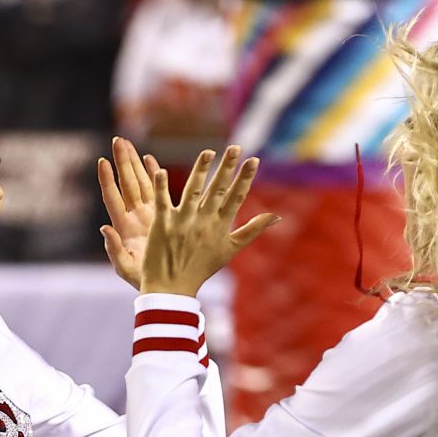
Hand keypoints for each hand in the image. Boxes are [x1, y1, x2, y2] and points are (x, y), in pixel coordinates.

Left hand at [98, 137, 161, 288]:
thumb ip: (114, 250)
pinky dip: (152, 174)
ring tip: (127, 143)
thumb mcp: (126, 268)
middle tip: (117, 140)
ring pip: (139, 182)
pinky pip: (155, 189)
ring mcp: (147, 214)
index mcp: (124, 227)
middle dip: (121, 162)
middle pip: (126, 184)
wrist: (163, 284)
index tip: (102, 161)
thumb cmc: (142, 281)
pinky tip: (148, 158)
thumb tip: (104, 228)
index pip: (113, 198)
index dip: (107, 180)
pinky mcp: (161, 215)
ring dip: (133, 163)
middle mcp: (133, 216)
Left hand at [141, 145, 277, 296]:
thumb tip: (276, 216)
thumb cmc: (202, 269)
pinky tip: (160, 170)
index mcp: (220, 227)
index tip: (253, 160)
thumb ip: (252, 230)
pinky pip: (162, 202)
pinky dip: (161, 187)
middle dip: (227, 168)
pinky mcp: (162, 225)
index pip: (236, 198)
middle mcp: (203, 222)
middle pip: (218, 190)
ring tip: (208, 152)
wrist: (172, 288)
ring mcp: (182, 222)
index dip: (245, 179)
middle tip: (235, 148)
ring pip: (193, 191)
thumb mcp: (231, 249)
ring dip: (200, 171)